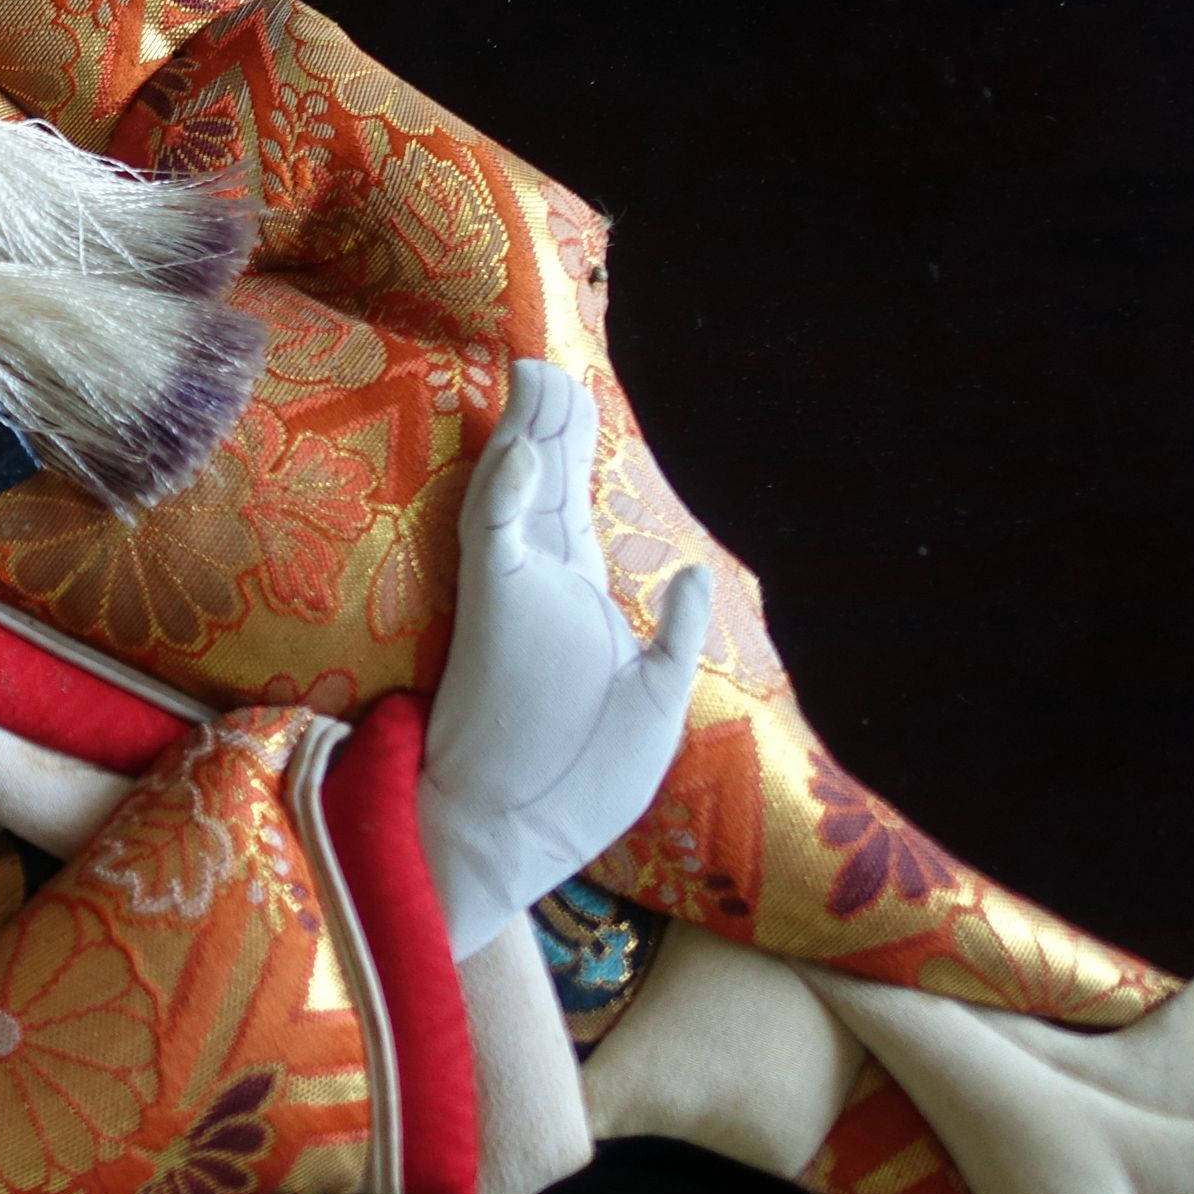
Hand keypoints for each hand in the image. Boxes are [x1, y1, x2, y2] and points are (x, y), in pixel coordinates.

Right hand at [421, 358, 710, 959]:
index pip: (570, 506)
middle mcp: (540, 584)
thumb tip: (698, 574)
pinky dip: (505, 491)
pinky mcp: (495, 608)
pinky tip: (518, 450)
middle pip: (545, 482)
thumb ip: (678, 634)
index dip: (571, 450)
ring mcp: (515, 592)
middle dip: (547, 420)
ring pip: (517, 491)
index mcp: (574, 598)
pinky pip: (495, 537)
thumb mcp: (658, 701)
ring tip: (532, 373)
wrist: (513, 834)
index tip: (572, 397)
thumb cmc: (581, 780)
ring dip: (525, 433)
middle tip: (543, 359)